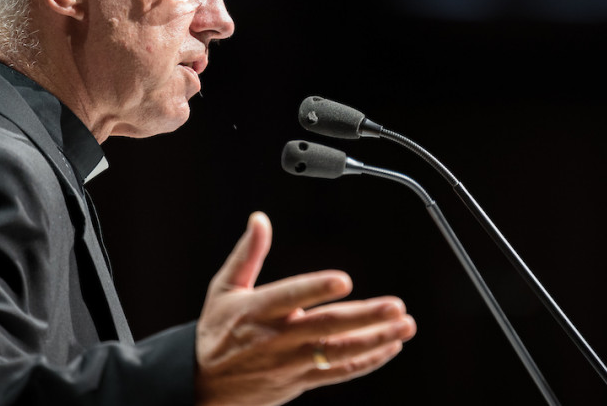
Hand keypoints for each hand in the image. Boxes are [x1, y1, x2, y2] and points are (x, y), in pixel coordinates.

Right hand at [195, 212, 415, 405]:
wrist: (202, 386)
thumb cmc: (216, 331)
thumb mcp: (223, 289)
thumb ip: (247, 254)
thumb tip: (259, 219)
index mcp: (256, 311)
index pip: (290, 297)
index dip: (316, 289)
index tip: (344, 280)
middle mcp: (276, 338)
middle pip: (326, 328)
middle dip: (365, 317)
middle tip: (396, 306)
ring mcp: (290, 363)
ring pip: (338, 353)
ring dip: (375, 340)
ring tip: (404, 326)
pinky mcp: (299, 382)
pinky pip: (338, 373)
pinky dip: (366, 361)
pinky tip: (389, 347)